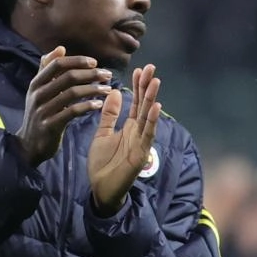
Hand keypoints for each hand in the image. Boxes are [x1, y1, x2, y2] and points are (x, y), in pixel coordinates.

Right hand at [16, 46, 110, 164]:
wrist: (28, 146)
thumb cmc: (39, 115)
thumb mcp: (39, 91)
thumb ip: (48, 70)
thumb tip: (60, 48)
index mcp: (36, 83)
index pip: (58, 64)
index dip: (77, 60)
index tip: (95, 62)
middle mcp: (38, 94)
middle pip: (68, 77)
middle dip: (91, 74)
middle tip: (108, 75)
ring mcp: (43, 110)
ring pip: (72, 93)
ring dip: (93, 89)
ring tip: (107, 89)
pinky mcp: (50, 125)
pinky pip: (72, 112)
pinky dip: (87, 106)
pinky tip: (99, 105)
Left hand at [87, 63, 161, 214]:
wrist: (101, 189)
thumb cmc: (103, 164)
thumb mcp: (102, 134)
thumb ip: (109, 115)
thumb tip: (113, 92)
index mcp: (129, 127)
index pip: (135, 102)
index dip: (137, 86)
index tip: (139, 69)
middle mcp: (137, 132)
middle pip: (144, 105)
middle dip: (147, 87)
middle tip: (151, 67)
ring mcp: (140, 142)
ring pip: (148, 117)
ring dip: (152, 99)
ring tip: (155, 81)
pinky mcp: (140, 154)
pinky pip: (147, 135)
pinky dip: (152, 121)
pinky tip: (155, 107)